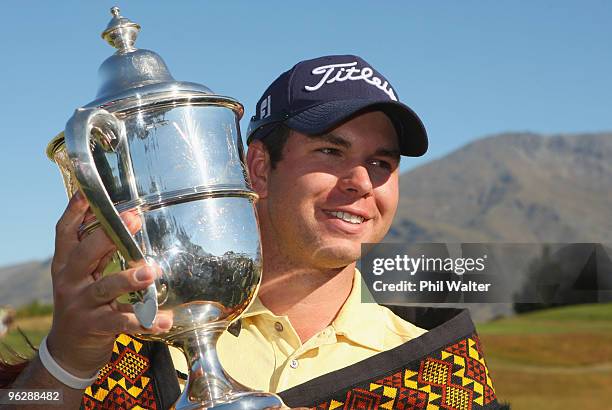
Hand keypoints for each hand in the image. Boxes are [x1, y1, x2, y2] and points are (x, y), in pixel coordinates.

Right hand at [46, 192, 171, 377]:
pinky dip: (144, 321)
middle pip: (84, 253)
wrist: (68, 350)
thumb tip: (123, 222)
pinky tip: (164, 319)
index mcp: (66, 264)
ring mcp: (80, 305)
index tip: (89, 193)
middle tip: (134, 220)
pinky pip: (121, 321)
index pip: (65, 232)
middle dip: (109, 236)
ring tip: (151, 272)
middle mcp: (69, 281)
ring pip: (104, 288)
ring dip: (129, 278)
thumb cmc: (83, 304)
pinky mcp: (94, 327)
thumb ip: (98, 253)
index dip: (75, 211)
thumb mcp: (83, 277)